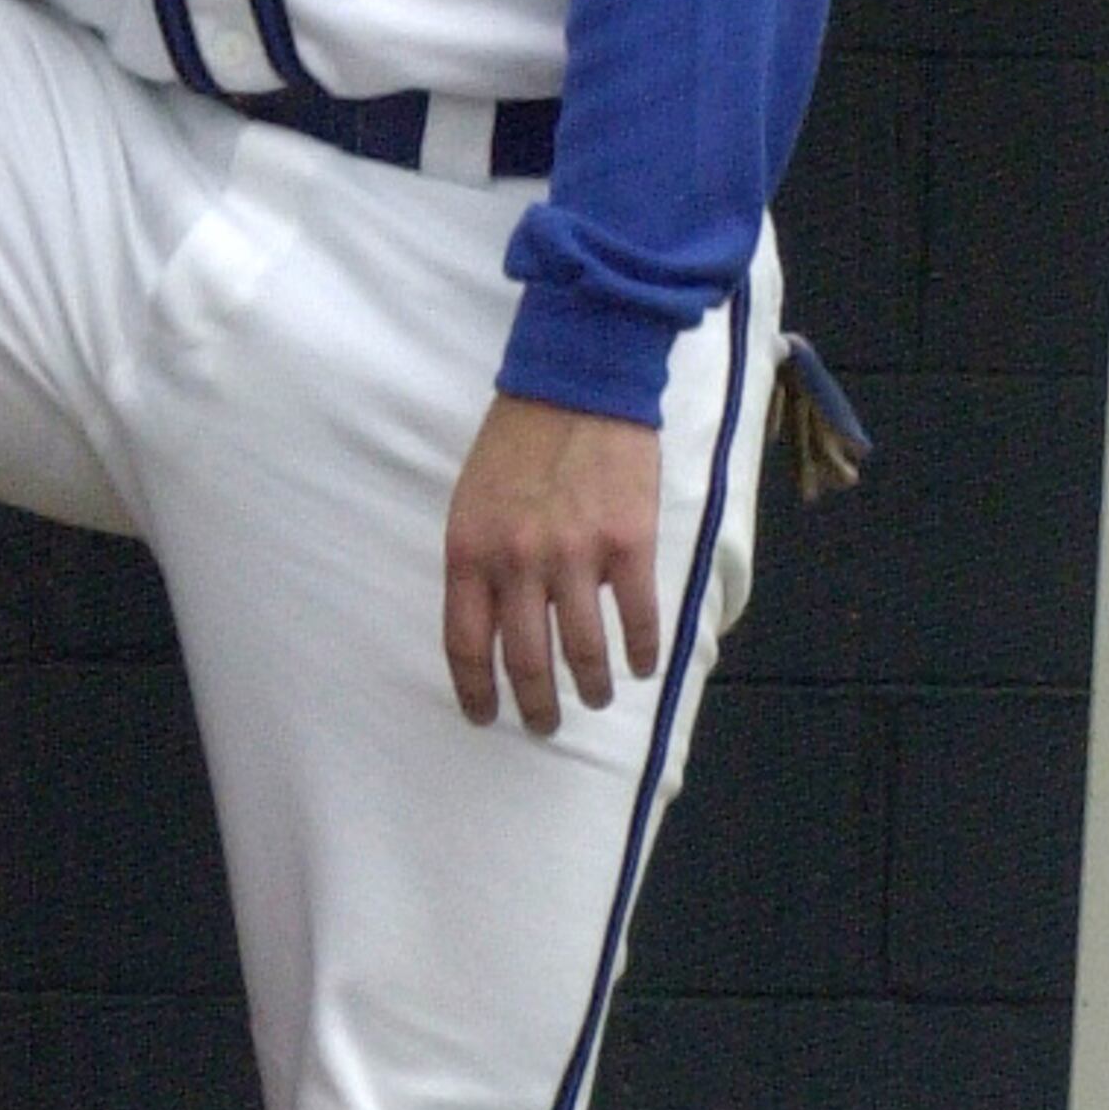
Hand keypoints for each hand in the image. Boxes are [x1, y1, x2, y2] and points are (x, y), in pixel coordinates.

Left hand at [442, 395, 663, 735]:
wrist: (577, 383)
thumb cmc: (516, 440)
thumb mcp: (469, 500)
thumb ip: (477, 561)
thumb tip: (490, 623)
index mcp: (470, 552)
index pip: (466, 644)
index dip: (475, 691)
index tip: (485, 717)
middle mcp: (519, 563)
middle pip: (526, 660)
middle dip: (535, 706)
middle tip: (544, 726)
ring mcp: (576, 555)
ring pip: (583, 650)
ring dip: (592, 687)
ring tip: (596, 699)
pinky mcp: (629, 544)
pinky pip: (637, 617)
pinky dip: (641, 652)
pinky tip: (642, 668)